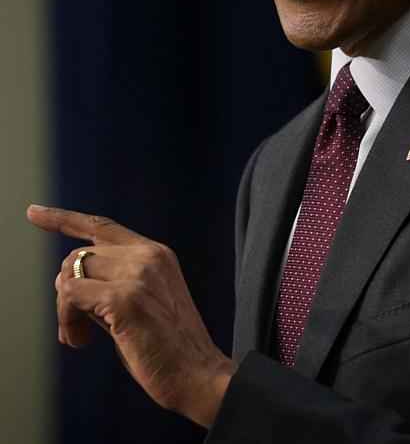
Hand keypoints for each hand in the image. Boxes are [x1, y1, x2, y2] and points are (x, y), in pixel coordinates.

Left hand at [27, 204, 236, 428]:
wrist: (198, 374)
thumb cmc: (168, 349)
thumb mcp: (142, 304)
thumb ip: (111, 284)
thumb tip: (68, 284)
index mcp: (157, 254)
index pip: (102, 227)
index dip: (63, 219)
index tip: (34, 212)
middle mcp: (149, 256)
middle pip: (77, 257)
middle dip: (66, 294)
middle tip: (76, 332)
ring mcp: (138, 274)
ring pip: (69, 274)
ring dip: (64, 311)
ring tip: (80, 339)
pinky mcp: (124, 297)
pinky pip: (69, 296)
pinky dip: (66, 320)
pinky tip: (81, 341)